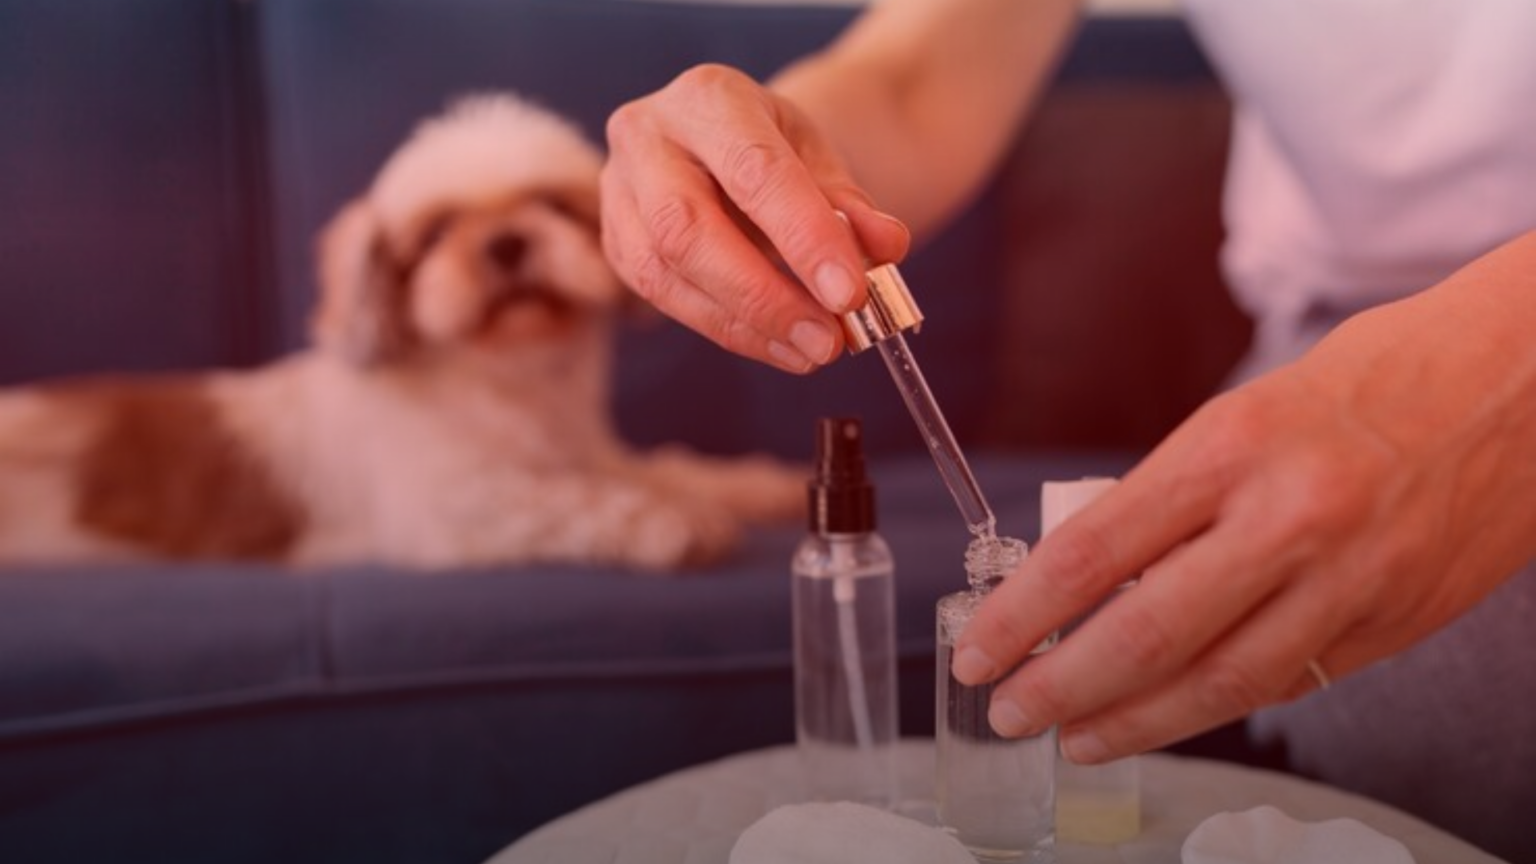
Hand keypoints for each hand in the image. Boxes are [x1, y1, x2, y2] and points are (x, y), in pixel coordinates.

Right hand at [601, 63, 909, 372]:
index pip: (755, 171)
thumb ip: (851, 204)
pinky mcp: (615, 242)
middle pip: (688, 228)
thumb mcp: (820, 159)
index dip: (804, 238)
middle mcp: (646, 136)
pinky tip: (778, 346)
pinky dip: (727, 330)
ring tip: (812, 350)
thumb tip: (886, 247)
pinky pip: (662, 299)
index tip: (851, 294)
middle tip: (828, 340)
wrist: (722, 142)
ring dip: (745, 324)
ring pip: (665, 272)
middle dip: (763, 295)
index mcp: (708, 98)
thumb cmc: (772, 150)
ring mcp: (619, 191)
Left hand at [950, 253, 1535, 761]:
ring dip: (1136, 722)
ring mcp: (1350, 580)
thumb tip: (1092, 577)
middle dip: (1061, 686)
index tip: (977, 650)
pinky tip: (1171, 717)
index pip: (1093, 552)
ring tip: (1078, 738)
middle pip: (1146, 633)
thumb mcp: (1247, 412)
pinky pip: (1288, 682)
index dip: (1021, 616)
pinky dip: (1217, 706)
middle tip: (1008, 713)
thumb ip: (1176, 496)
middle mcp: (1288, 517)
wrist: (1522, 381)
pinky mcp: (1396, 622)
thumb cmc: (1371, 379)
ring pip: (1220, 682)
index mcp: (1231, 447)